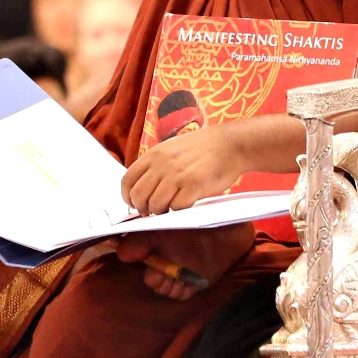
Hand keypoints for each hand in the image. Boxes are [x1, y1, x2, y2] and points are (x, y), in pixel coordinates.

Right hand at [114, 225, 253, 301]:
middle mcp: (165, 265)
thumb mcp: (161, 231)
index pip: (140, 265)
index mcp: (154, 250)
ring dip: (169, 285)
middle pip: (152, 282)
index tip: (146, 263)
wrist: (221, 233)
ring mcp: (179, 276)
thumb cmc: (190, 227)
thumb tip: (120, 252)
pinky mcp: (193, 285)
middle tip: (162, 273)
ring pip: (165, 290)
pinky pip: (181, 295)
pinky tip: (187, 280)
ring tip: (177, 274)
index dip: (141, 267)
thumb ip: (140, 241)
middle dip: (156, 279)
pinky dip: (182, 290)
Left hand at [121, 127, 246, 213]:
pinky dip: (178, 211)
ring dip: (160, 212)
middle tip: (151, 212)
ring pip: (155, 205)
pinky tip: (185, 204)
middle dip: (142, 209)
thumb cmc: (202, 149)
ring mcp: (177, 175)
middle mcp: (162, 164)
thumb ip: (156, 164)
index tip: (133, 204)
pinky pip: (176, 208)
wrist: (230, 145)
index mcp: (154, 154)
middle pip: (138, 196)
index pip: (127, 180)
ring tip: (169, 209)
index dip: (127, 197)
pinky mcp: (193, 186)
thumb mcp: (172, 148)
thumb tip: (141, 188)